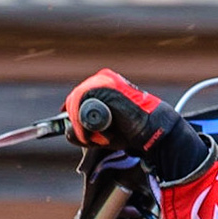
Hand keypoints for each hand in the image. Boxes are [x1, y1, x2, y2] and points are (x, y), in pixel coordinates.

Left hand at [60, 69, 210, 181]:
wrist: (150, 129)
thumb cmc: (129, 131)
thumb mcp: (102, 133)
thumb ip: (82, 132)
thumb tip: (67, 131)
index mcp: (102, 85)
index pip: (76, 98)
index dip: (71, 114)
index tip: (74, 130)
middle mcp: (101, 80)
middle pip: (73, 100)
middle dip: (77, 123)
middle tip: (89, 139)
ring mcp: (101, 82)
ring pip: (76, 104)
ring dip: (82, 125)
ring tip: (98, 136)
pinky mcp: (102, 88)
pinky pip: (81, 105)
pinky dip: (84, 124)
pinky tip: (99, 132)